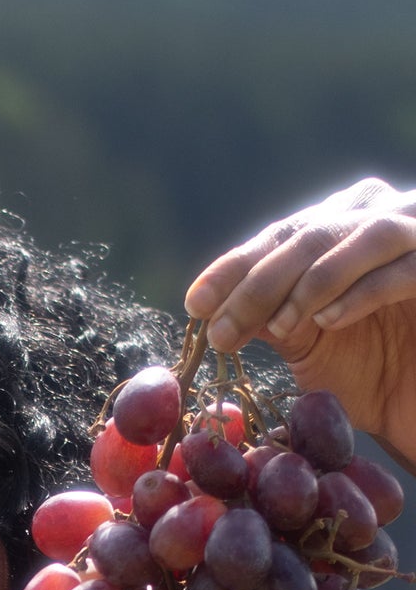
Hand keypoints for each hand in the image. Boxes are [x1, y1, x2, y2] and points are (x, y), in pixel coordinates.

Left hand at [184, 178, 415, 468]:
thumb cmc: (370, 373)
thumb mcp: (309, 342)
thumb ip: (270, 316)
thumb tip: (211, 307)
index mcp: (344, 224)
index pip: (281, 235)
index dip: (235, 267)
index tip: (195, 303)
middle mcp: (383, 215)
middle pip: (313, 233)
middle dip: (260, 282)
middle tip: (221, 328)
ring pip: (361, 236)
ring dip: (310, 282)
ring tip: (278, 327)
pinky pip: (404, 268)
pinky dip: (361, 291)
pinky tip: (327, 321)